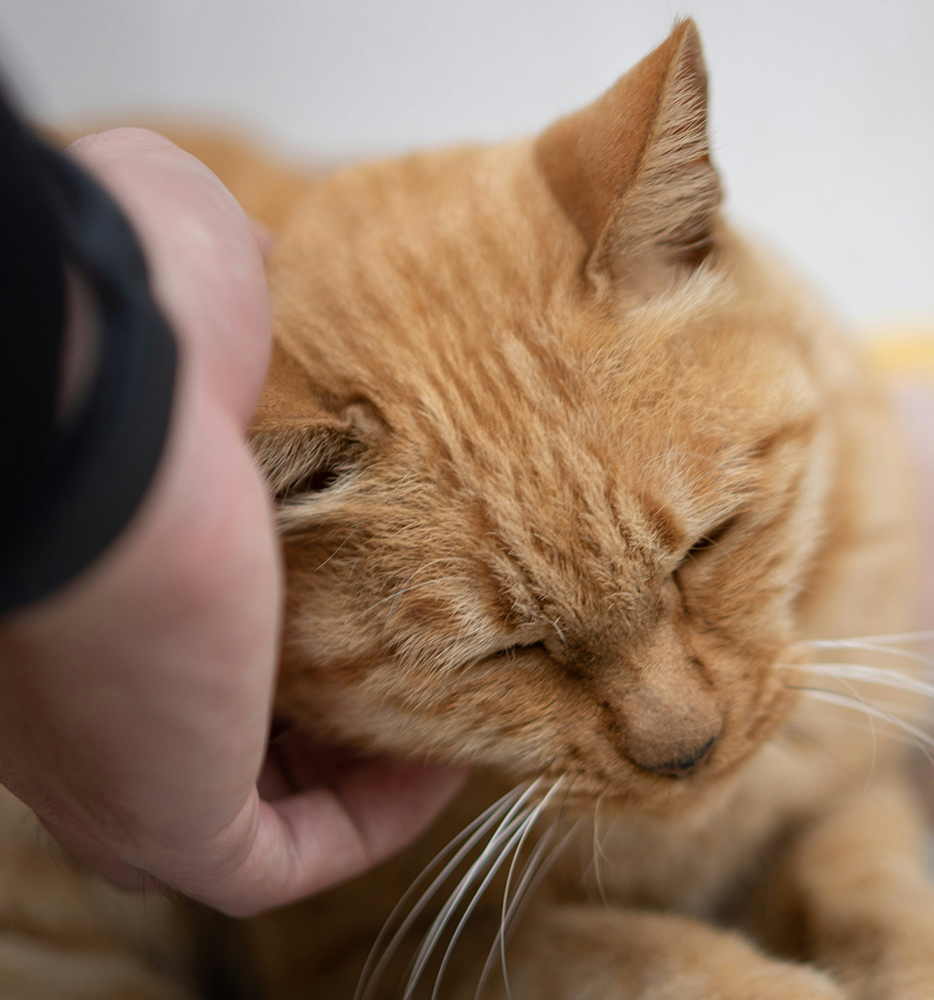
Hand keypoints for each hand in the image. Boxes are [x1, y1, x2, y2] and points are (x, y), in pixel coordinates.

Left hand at [0, 128, 464, 916]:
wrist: (100, 392)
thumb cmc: (134, 321)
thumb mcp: (216, 283)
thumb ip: (256, 309)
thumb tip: (297, 299)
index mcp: (96, 570)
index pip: (201, 627)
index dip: (301, 620)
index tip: (391, 592)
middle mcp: (88, 681)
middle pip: (231, 725)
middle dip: (341, 700)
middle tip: (437, 658)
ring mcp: (117, 759)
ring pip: (255, 807)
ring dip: (365, 768)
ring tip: (459, 710)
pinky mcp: (164, 815)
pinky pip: (277, 858)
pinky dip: (369, 823)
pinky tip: (444, 761)